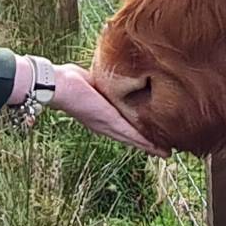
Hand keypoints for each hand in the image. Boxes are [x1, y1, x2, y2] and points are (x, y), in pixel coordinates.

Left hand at [49, 62, 168, 156]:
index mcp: (101, 114)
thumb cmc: (70, 80)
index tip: (151, 135)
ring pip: (134, 140)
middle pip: (131, 137)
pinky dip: (146, 143)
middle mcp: (105, 124)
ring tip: (166, 153)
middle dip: (147, 143)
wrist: (59, 85)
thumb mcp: (95, 80)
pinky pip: (133, 135)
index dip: (138, 131)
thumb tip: (115, 72)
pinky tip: (159, 149)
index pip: (123, 125)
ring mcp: (108, 126)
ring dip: (150, 146)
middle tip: (164, 151)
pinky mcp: (111, 123)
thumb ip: (107, 80)